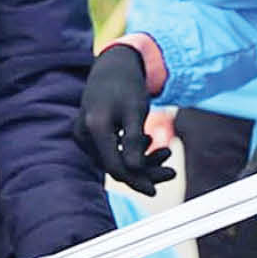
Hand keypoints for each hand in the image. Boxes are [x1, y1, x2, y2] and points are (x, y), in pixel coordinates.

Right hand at [77, 43, 174, 193]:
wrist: (113, 66)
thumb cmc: (127, 86)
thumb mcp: (136, 111)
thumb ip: (134, 140)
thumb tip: (135, 170)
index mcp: (94, 127)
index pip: (114, 166)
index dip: (135, 180)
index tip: (155, 190)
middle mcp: (84, 134)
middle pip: (115, 166)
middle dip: (145, 171)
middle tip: (172, 172)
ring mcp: (84, 135)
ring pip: (114, 160)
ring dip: (141, 161)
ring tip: (166, 151)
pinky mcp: (89, 135)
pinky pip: (110, 151)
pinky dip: (131, 151)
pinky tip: (147, 139)